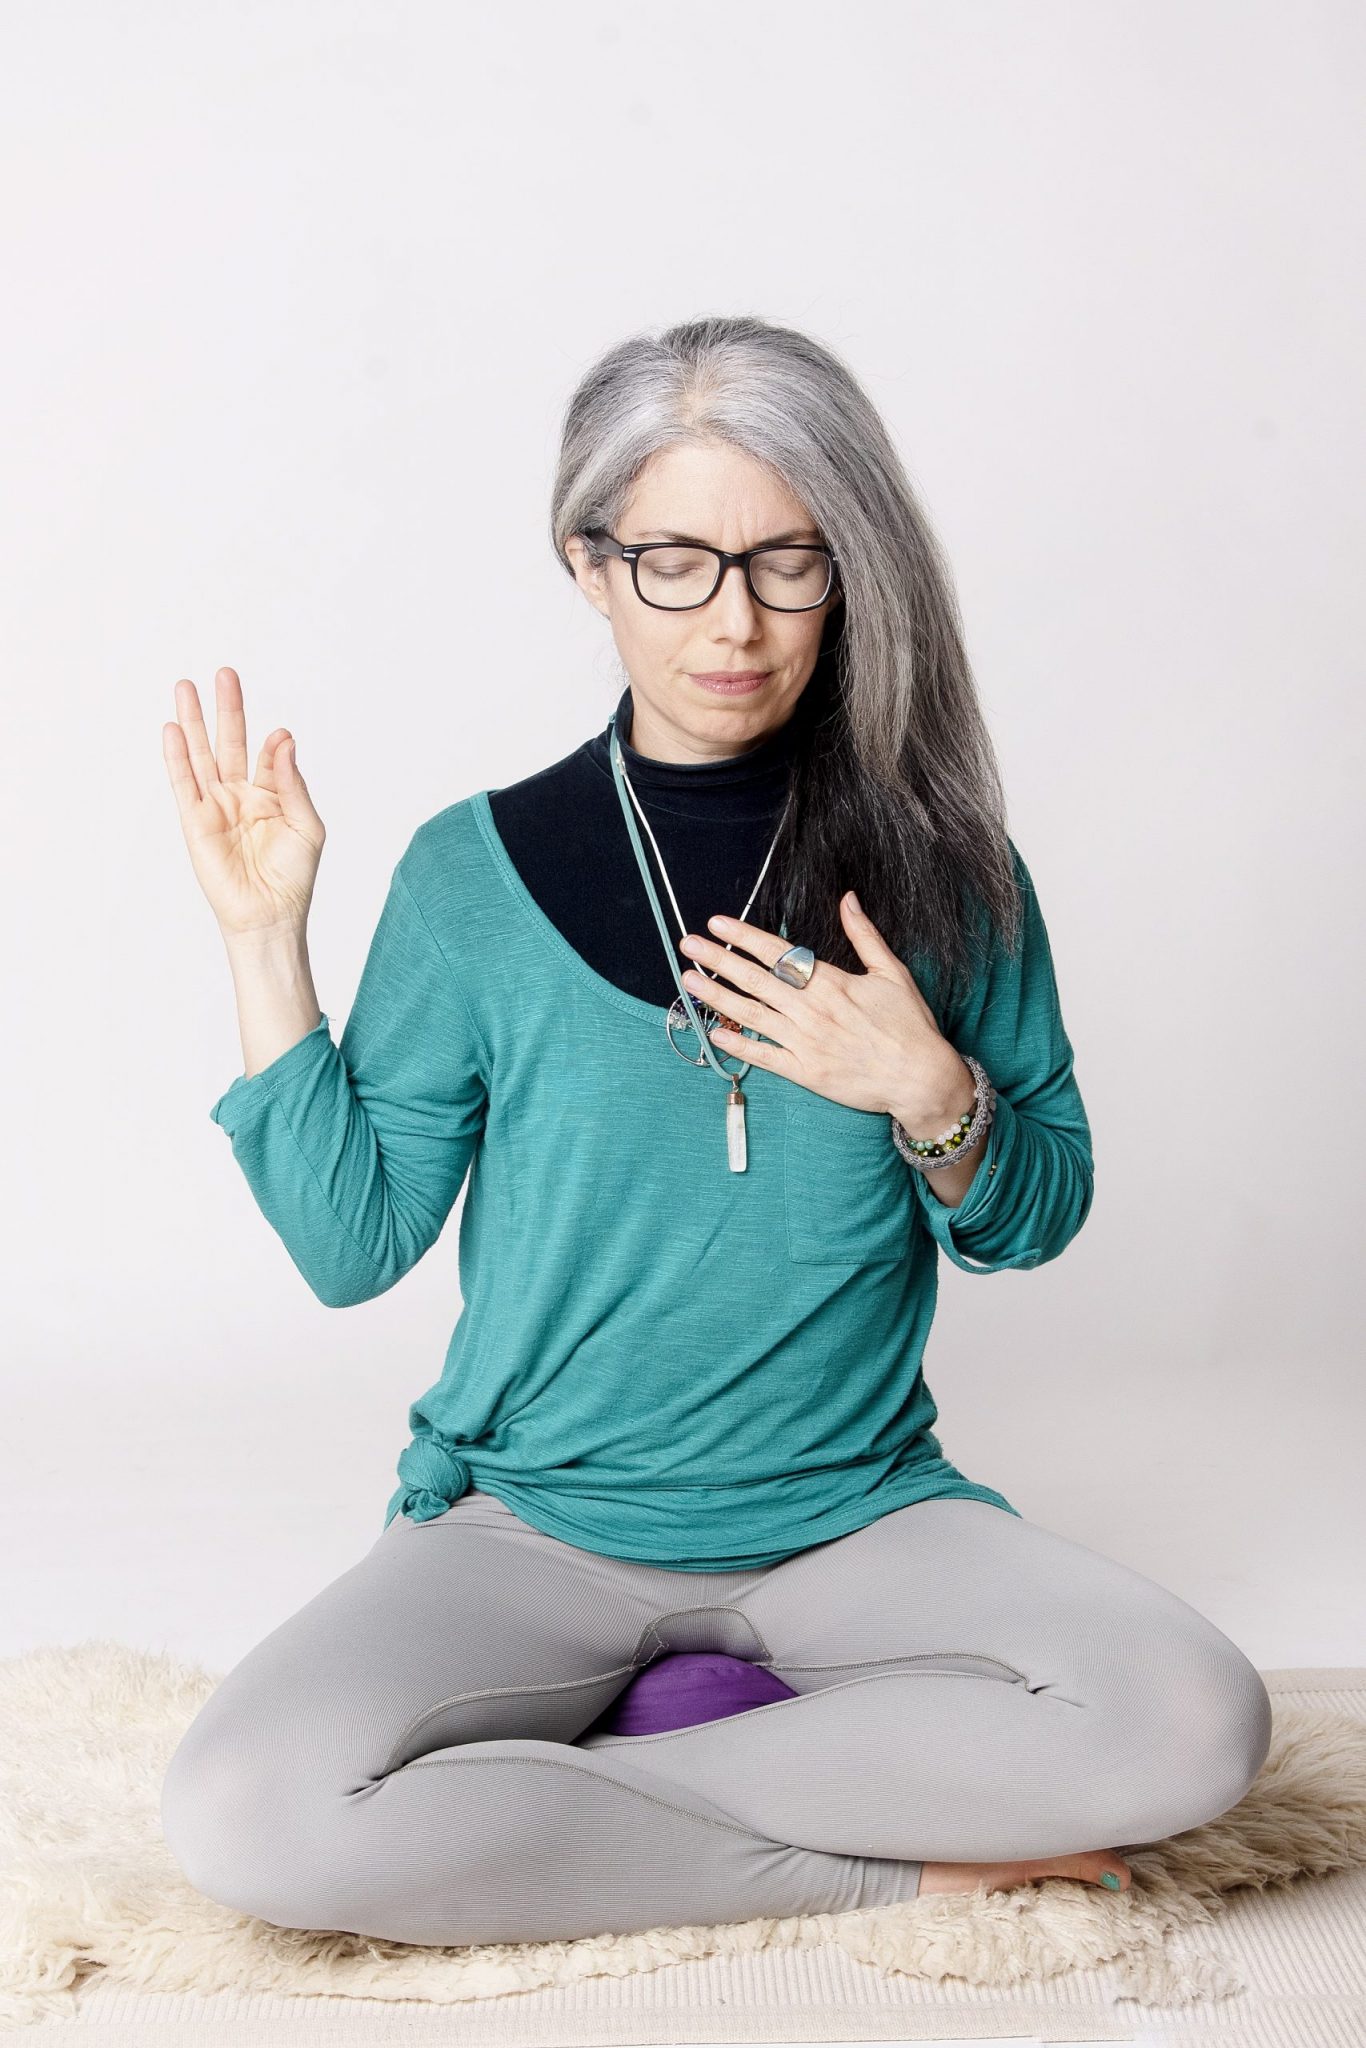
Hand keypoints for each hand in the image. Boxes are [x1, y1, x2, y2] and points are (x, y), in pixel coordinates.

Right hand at [163, 667, 326, 940]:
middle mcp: (240, 796)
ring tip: (185, 687)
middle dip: (226, 709)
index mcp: (271, 795)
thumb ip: (291, 782)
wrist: (270, 915)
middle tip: (224, 674)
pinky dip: (177, 757)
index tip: (278, 736)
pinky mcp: (195, 822)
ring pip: (201, 756)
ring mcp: (216, 806)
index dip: (273, 745)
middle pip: (228, 743)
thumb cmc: (293, 877)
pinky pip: (183, 783)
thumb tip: (282, 738)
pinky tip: (173, 730)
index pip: (268, 756)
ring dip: (194, 722)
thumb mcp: (306, 825)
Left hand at [677, 890, 969, 1127]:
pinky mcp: (805, 1072)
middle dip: (718, 960)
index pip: (777, 954)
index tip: (718, 924)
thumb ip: (865, 935)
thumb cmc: (911, 1026)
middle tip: (688, 944)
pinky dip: (737, 1045)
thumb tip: (848, 898)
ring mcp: (805, 1043)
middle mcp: (812, 1010)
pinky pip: (763, 1056)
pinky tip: (713, 1033)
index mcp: (831, 983)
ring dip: (716, 997)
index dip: (744, 937)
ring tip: (687, 982)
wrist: (921, 1079)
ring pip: (751, 1015)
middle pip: (755, 980)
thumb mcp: (892, 973)